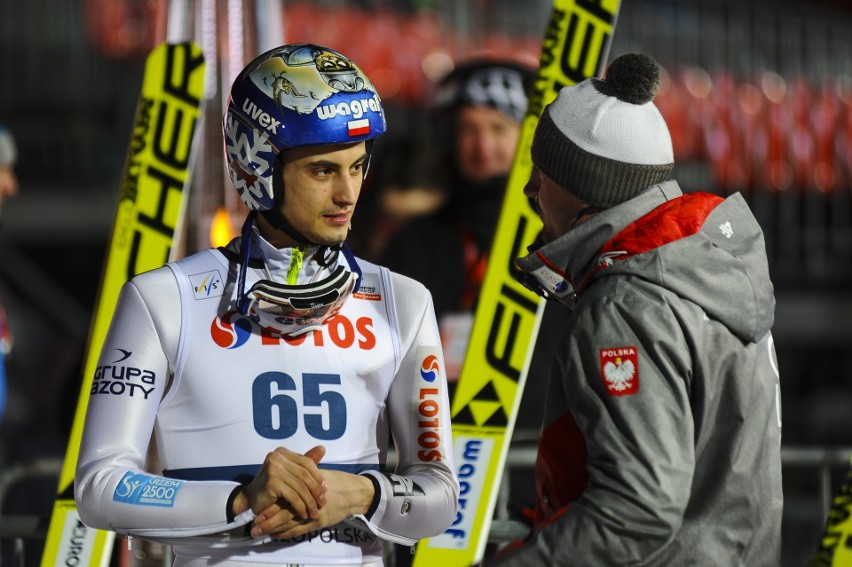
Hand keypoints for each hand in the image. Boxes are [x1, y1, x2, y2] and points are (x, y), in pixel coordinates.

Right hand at [233, 445, 326, 521]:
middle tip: (322, 503)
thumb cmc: (272, 487)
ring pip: (300, 487)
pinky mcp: (272, 482)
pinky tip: (303, 514)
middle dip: (315, 491)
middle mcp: (277, 457)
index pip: (306, 463)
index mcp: (282, 452)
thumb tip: (323, 448)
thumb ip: (305, 463)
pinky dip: (300, 507)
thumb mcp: (290, 474)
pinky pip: (293, 496)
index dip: (317, 476)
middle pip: (304, 475)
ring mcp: (273, 468)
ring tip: (314, 512)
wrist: (250, 500)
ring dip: (309, 502)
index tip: (325, 489)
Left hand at [251, 469, 374, 538]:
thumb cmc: (338, 483)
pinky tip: (275, 535)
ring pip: (290, 523)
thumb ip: (304, 472)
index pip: (284, 497)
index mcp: (306, 488)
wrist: (356, 493)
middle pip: (284, 512)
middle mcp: (308, 501)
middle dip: (268, 519)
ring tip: (259, 531)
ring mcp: (313, 513)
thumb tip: (286, 469)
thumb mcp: (320, 476)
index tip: (256, 508)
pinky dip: (286, 533)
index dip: (270, 504)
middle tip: (254, 524)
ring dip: (273, 528)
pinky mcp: (318, 523)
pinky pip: (299, 530)